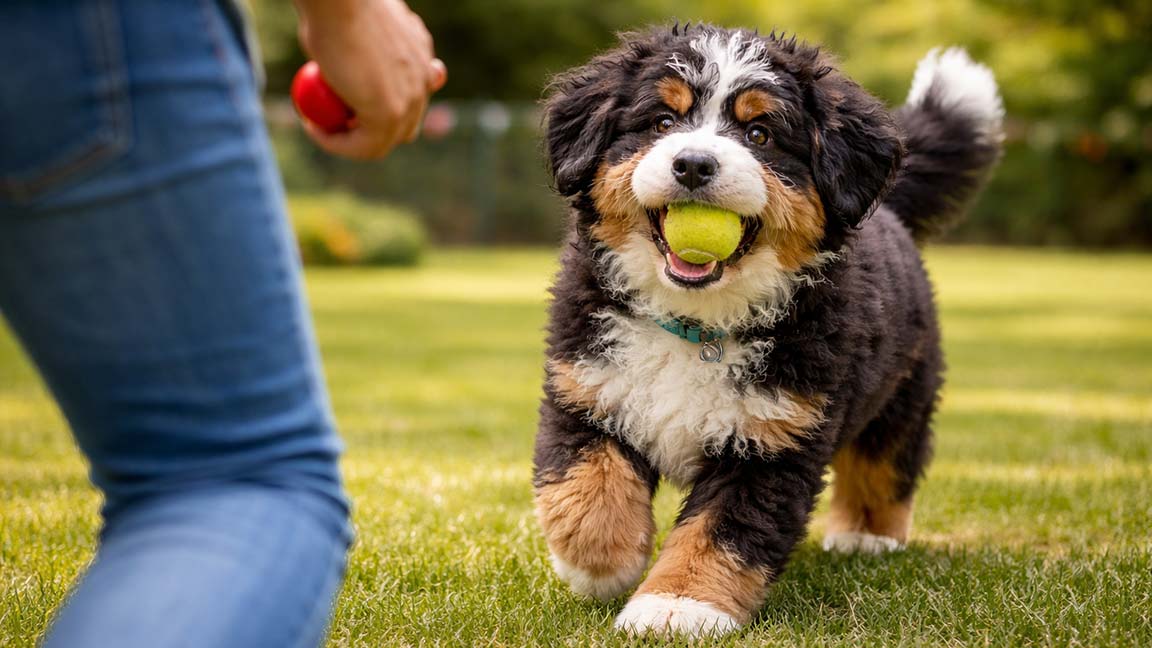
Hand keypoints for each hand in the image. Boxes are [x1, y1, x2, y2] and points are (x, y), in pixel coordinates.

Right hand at [294, 0, 446, 158]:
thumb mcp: (361, 28)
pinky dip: (337, 144)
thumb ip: (369, 51)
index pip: (413, 100)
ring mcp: (410, 99)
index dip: (384, 111)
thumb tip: (354, 62)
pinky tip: (314, 129)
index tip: (349, 110)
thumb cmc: (339, 5)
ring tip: (320, 126)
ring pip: (383, 142)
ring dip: (351, 143)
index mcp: (422, 58)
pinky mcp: (389, 113)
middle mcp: (424, 80)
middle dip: (371, 131)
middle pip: (404, 125)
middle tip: (337, 121)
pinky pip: (363, 146)